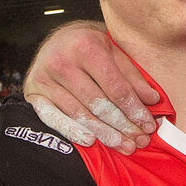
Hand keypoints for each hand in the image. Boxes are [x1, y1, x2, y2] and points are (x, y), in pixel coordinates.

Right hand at [24, 21, 157, 152]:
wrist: (58, 39)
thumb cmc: (93, 47)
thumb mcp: (116, 53)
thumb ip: (134, 76)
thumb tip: (153, 100)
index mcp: (86, 46)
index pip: (116, 88)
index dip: (135, 110)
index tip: (149, 125)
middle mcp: (62, 61)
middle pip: (98, 104)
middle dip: (122, 125)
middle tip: (139, 141)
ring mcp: (44, 77)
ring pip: (79, 114)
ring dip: (104, 134)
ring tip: (124, 145)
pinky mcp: (32, 91)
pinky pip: (53, 118)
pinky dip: (72, 131)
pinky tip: (90, 141)